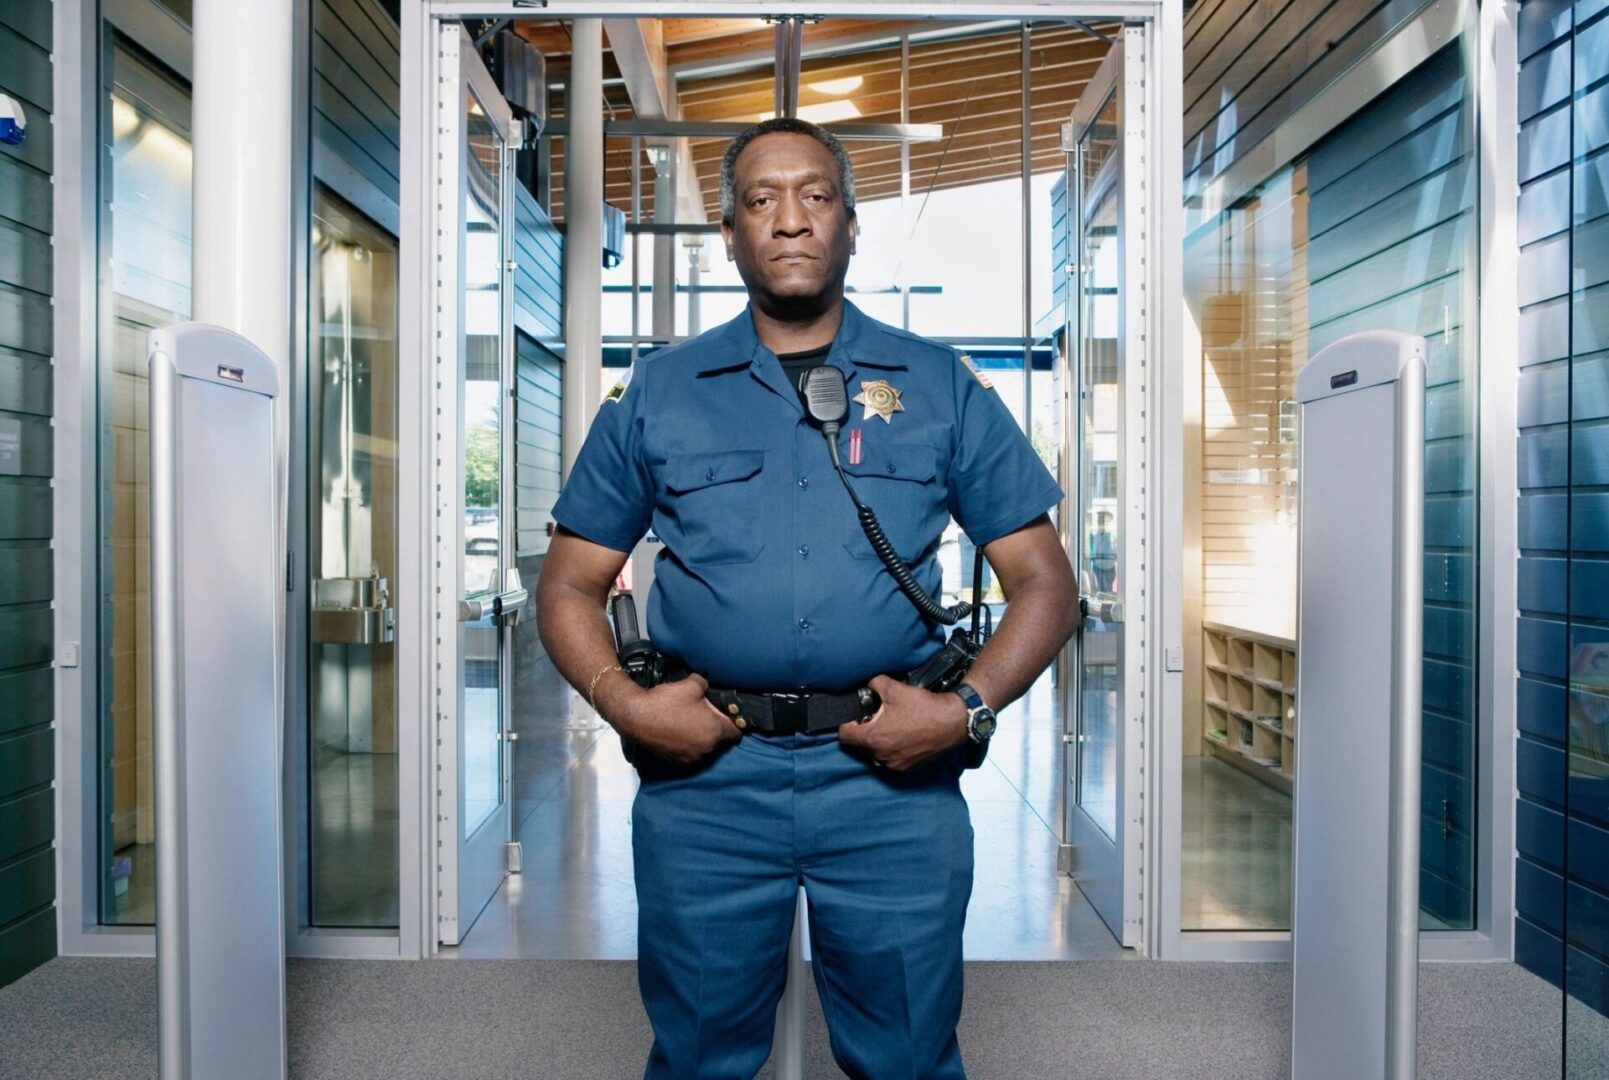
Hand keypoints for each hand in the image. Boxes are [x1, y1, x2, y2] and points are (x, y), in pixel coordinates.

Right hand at [607, 672, 741, 764]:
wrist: (636, 716)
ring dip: (701, 738)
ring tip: (689, 724)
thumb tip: (707, 686)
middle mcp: (707, 748)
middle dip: (715, 729)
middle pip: (720, 741)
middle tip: (705, 716)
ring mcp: (691, 757)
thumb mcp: (692, 685)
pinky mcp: (676, 762)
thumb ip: (706, 685)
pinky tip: (677, 732)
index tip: (727, 715)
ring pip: (705, 748)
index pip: (736, 733)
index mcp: (715, 731)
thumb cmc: (666, 700)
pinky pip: (689, 753)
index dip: (733, 722)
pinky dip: (687, 745)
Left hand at [838, 675, 968, 772]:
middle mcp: (881, 756)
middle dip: (865, 731)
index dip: (847, 723)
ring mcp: (895, 764)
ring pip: (875, 753)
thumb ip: (873, 684)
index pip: (845, 736)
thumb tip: (866, 684)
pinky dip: (892, 749)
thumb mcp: (894, 688)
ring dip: (878, 742)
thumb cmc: (923, 707)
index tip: (855, 717)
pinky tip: (902, 735)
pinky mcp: (907, 767)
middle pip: (859, 746)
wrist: (952, 721)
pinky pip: (890, 759)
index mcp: (874, 738)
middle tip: (877, 718)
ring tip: (891, 726)